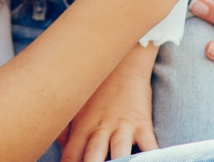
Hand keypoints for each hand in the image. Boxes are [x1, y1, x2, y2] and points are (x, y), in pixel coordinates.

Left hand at [58, 44, 157, 161]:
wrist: (122, 61)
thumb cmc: (97, 87)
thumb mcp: (76, 106)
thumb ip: (67, 129)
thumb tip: (62, 148)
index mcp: (82, 126)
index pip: (70, 156)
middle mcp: (100, 129)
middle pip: (92, 158)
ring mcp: (122, 127)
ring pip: (119, 154)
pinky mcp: (142, 124)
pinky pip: (149, 146)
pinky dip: (151, 156)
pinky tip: (150, 161)